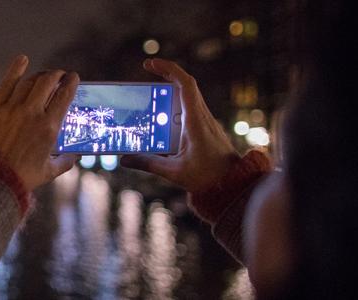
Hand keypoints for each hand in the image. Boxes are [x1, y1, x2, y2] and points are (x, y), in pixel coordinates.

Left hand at [0, 55, 80, 189]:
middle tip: (59, 75)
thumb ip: (65, 162)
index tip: (73, 78)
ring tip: (43, 76)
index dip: (71, 82)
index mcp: (49, 127)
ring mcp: (11, 108)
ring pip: (29, 81)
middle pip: (48, 82)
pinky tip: (22, 60)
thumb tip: (74, 157)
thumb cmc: (21, 177)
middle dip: (57, 75)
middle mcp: (32, 113)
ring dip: (40, 75)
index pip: (65, 95)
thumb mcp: (49, 172)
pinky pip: (6, 83)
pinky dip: (16, 69)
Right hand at [121, 58, 239, 192]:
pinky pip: (190, 109)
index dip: (168, 69)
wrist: (233, 185)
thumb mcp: (174, 171)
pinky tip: (162, 115)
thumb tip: (124, 159)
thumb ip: (148, 163)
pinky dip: (175, 104)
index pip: (185, 84)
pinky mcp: (206, 129)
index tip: (150, 64)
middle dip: (166, 73)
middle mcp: (202, 116)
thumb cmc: (208, 177)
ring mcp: (206, 121)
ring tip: (150, 92)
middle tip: (147, 70)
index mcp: (195, 120)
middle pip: (186, 85)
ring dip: (170, 88)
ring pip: (188, 96)